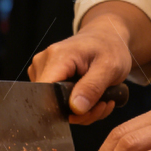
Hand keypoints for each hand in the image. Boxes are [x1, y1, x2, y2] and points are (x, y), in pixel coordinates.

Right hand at [28, 8, 136, 124]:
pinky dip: (75, 106)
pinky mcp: (43, 78)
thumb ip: (92, 87)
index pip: (46, 93)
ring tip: (100, 100)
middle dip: (79, 113)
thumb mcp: (110, 67)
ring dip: (80, 112)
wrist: (105, 37)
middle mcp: (42, 63)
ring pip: (54, 105)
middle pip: (50, 102)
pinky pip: (56, 101)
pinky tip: (90, 97)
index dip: (65, 109)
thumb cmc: (109, 48)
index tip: (89, 111)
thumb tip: (75, 109)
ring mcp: (40, 71)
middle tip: (102, 105)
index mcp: (56, 57)